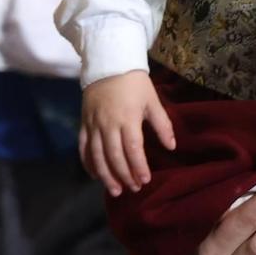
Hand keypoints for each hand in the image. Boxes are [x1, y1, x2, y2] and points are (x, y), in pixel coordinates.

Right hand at [80, 71, 174, 195]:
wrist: (108, 64)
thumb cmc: (135, 83)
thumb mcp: (152, 100)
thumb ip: (162, 124)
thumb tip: (172, 147)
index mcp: (128, 118)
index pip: (133, 148)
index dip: (138, 166)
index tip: (145, 180)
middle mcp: (108, 124)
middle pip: (114, 156)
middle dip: (124, 175)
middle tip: (134, 189)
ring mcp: (94, 125)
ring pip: (97, 156)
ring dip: (106, 175)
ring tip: (115, 190)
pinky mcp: (84, 124)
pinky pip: (83, 148)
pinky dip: (88, 164)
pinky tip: (96, 176)